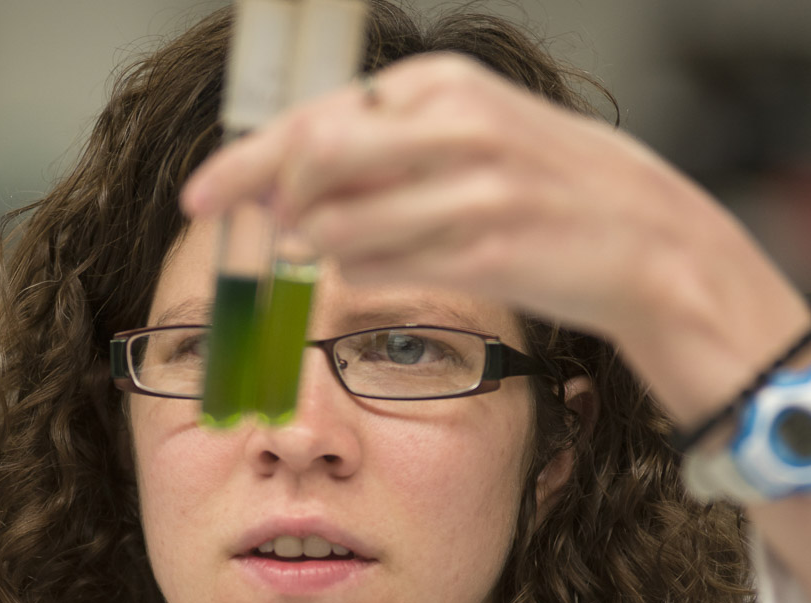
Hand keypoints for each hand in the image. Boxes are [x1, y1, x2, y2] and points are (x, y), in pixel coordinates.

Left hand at [182, 53, 809, 426]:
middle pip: (312, 164)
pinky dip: (362, 274)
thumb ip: (379, 151)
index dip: (242, 163)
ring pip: (338, 228)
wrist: (642, 239)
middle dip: (271, 204)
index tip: (199, 197)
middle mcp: (452, 130)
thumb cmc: (543, 187)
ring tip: (348, 248)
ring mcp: (470, 193)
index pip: (312, 119)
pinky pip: (380, 271)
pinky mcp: (483, 254)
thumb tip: (284, 190)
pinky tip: (387, 264)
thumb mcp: (468, 135)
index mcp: (441, 88)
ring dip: (320, 249)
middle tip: (267, 232)